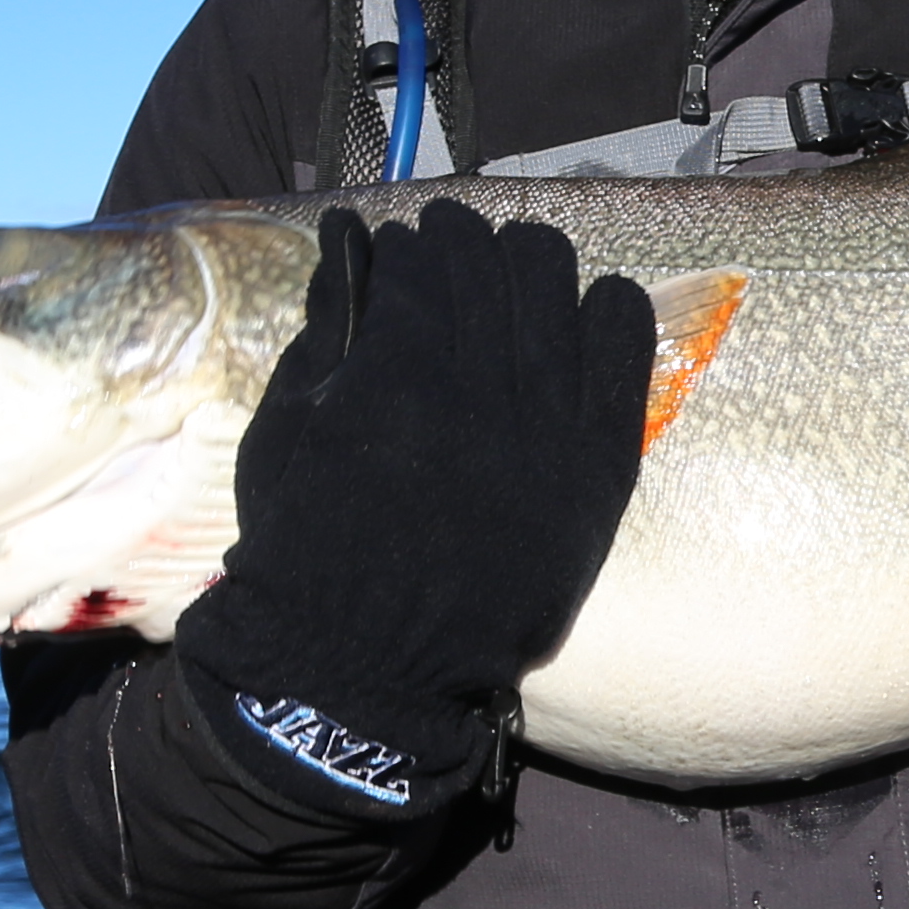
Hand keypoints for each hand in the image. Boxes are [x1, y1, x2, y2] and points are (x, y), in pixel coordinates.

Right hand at [172, 201, 655, 800]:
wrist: (367, 669)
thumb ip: (325, 328)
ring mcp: (546, 434)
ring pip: (559, 292)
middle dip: (466, 241)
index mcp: (391, 381)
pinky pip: (623, 356)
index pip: (420, 265)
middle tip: (455, 244)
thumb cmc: (306, 552)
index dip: (410, 245)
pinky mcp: (597, 472)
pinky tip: (591, 300)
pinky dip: (610, 311)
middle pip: (490, 267)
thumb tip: (351, 239)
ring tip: (517, 266)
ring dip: (532, 262)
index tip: (405, 247)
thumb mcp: (284, 434)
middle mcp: (477, 397)